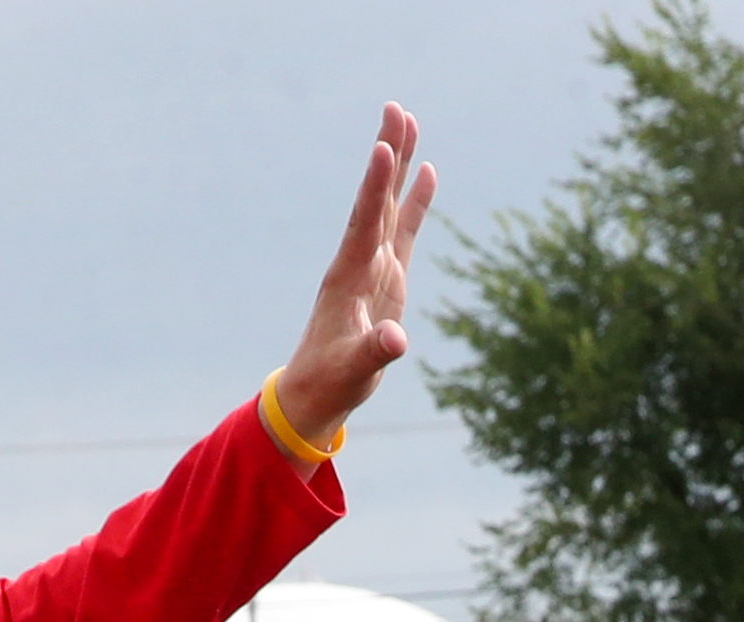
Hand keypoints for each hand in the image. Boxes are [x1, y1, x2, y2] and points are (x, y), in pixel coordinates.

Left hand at [274, 104, 439, 443]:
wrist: (318, 390)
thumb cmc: (332, 381)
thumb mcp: (354, 371)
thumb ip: (374, 354)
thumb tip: (397, 342)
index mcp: (349, 275)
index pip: (364, 221)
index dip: (375, 186)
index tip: (383, 148)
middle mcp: (359, 260)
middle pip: (376, 197)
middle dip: (387, 154)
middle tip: (395, 110)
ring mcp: (374, 265)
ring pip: (388, 203)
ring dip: (399, 164)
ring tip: (408, 121)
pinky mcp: (387, 276)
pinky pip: (403, 229)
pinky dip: (414, 200)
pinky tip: (426, 172)